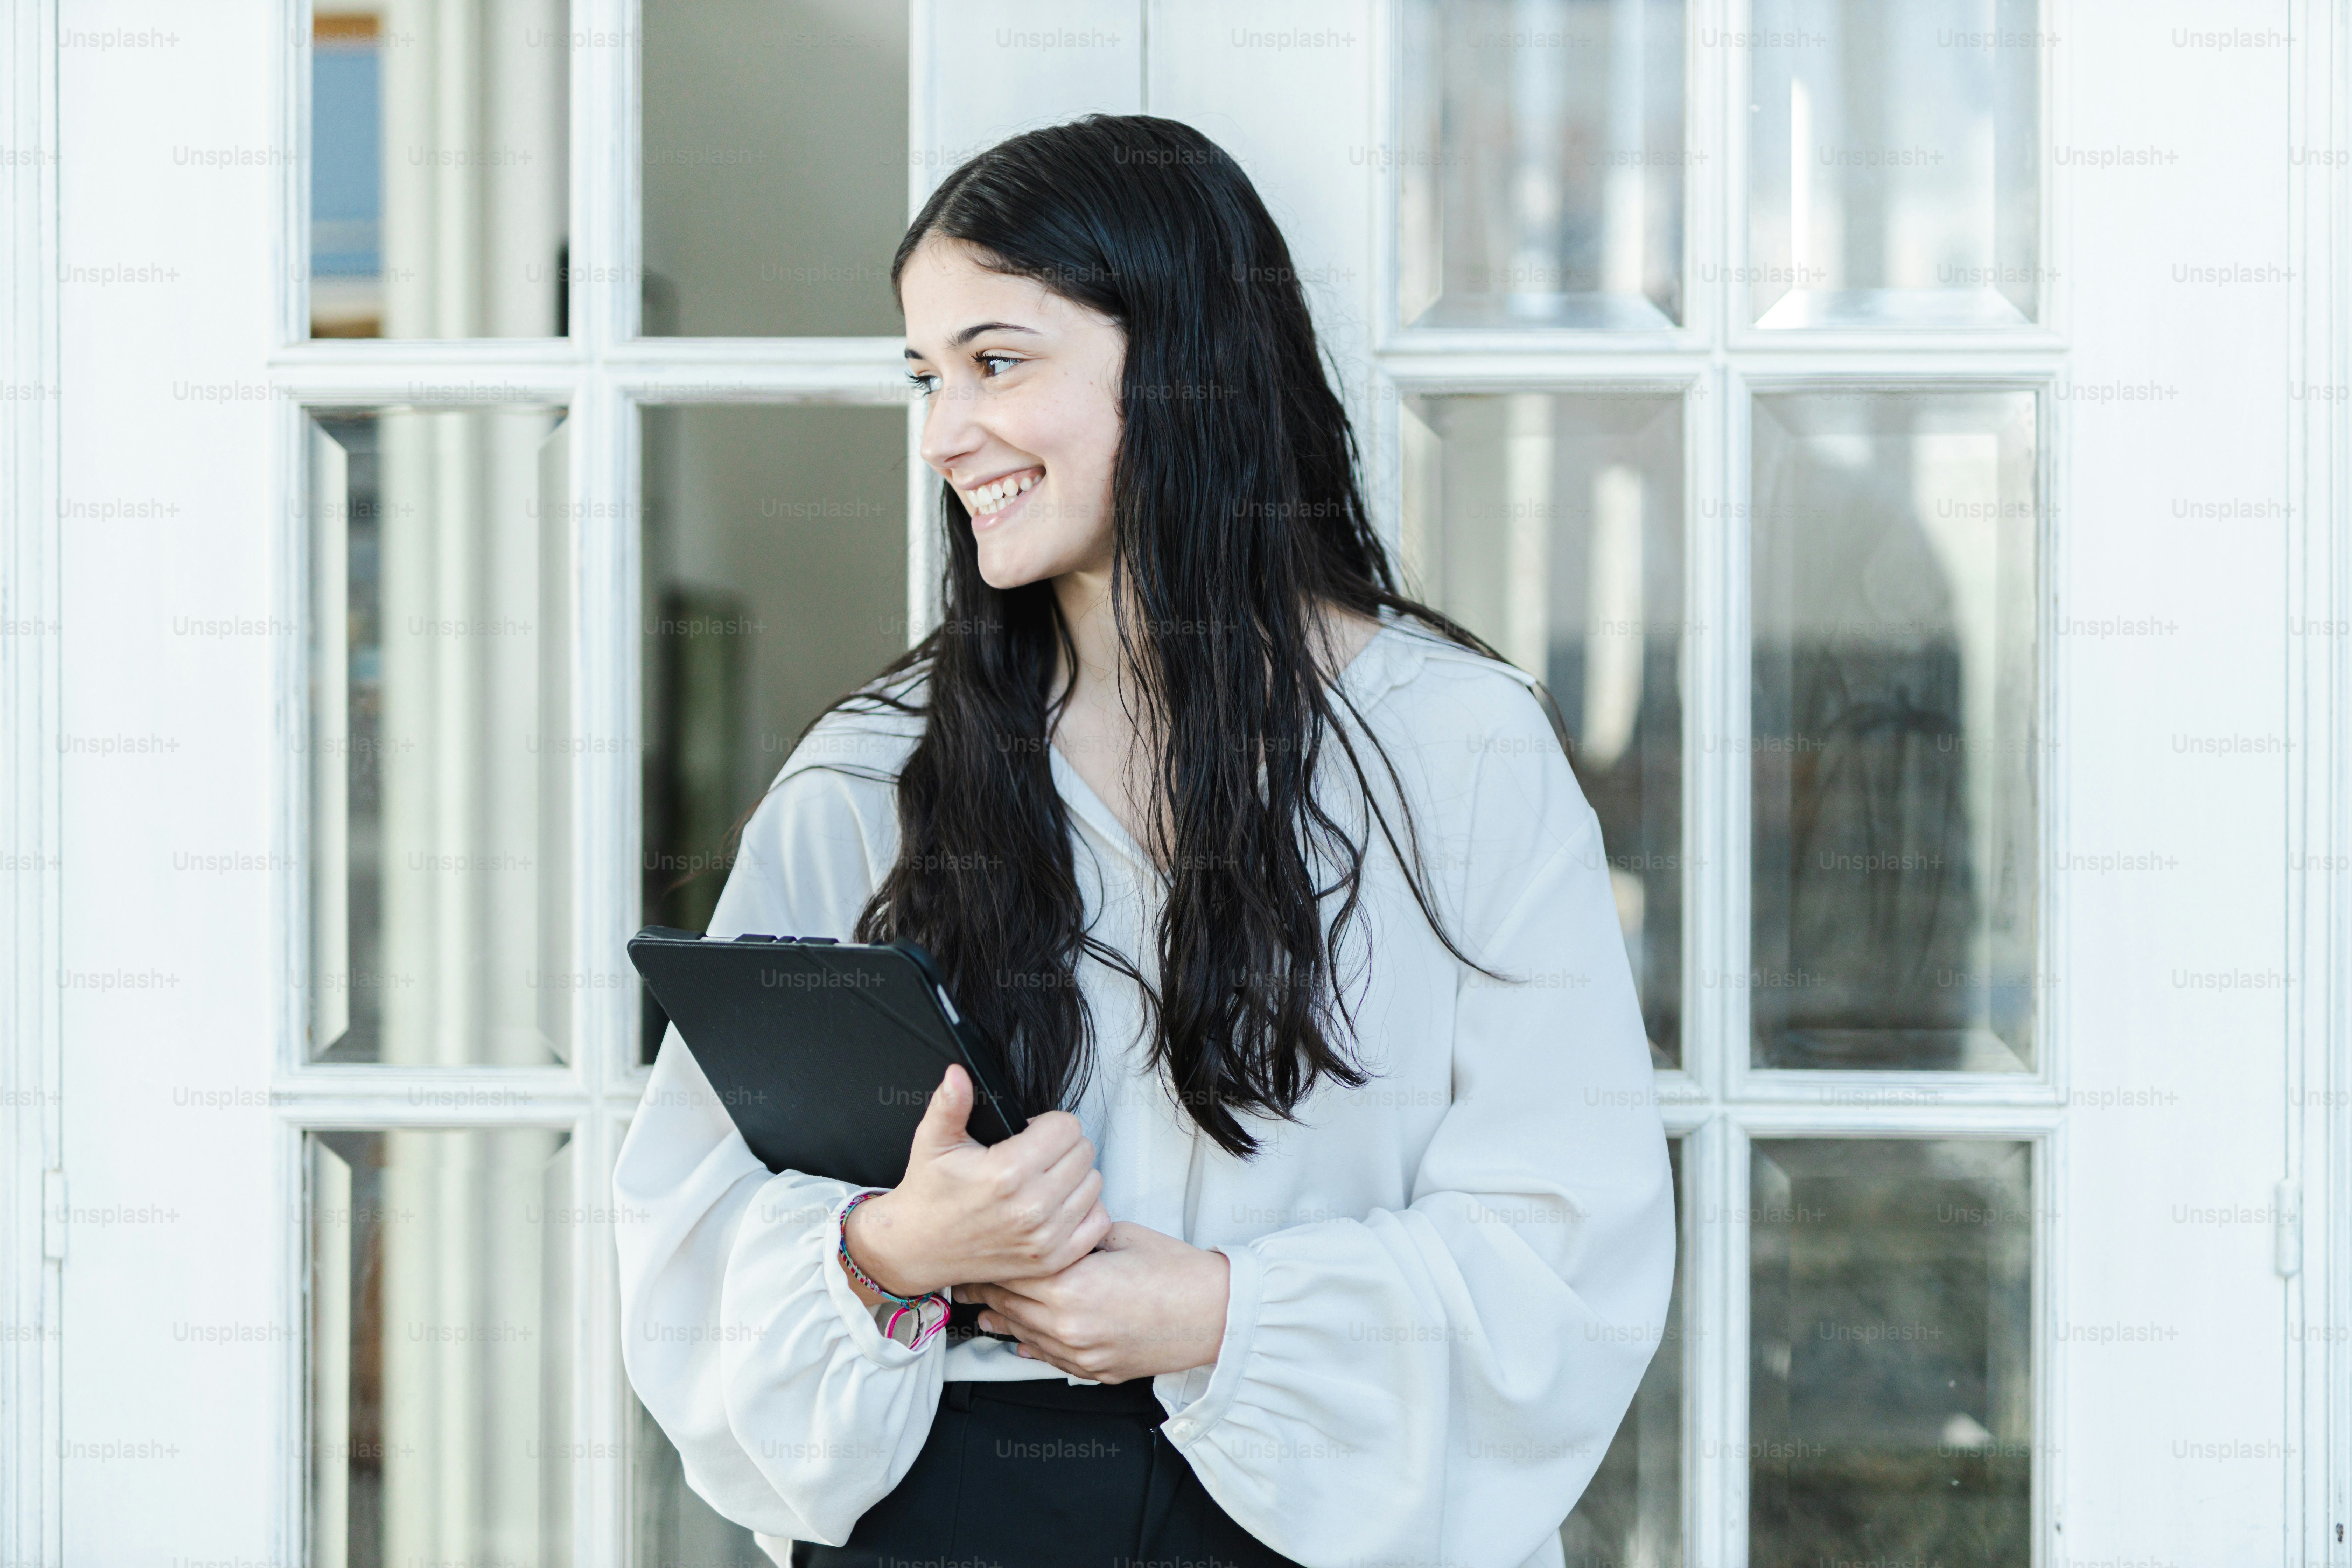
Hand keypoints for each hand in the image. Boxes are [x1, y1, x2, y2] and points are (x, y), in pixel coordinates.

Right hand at [840, 1064, 1109, 1303]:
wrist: (919, 1247)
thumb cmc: (930, 1193)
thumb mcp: (933, 1142)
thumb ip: (950, 1104)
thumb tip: (959, 1073)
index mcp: (1007, 1172)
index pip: (1066, 1127)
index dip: (1048, 1125)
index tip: (1029, 1134)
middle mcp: (1032, 1207)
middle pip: (1084, 1152)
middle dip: (1062, 1147)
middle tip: (1035, 1156)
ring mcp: (1045, 1237)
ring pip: (1094, 1184)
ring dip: (1074, 1177)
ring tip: (1044, 1179)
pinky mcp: (1052, 1260)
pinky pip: (1098, 1222)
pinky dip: (1084, 1211)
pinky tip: (1058, 1205)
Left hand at [965, 1221, 1230, 1383]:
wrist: (1215, 1314)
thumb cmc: (1175, 1273)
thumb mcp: (1119, 1237)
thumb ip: (1076, 1240)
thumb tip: (1051, 1237)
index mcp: (1071, 1287)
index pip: (1009, 1273)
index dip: (985, 1262)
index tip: (971, 1252)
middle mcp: (1068, 1326)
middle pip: (1008, 1306)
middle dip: (983, 1290)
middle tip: (964, 1277)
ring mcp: (1080, 1353)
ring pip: (1023, 1335)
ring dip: (1000, 1319)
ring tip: (980, 1307)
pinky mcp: (1094, 1370)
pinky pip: (1049, 1358)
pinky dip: (1030, 1344)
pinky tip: (1019, 1337)